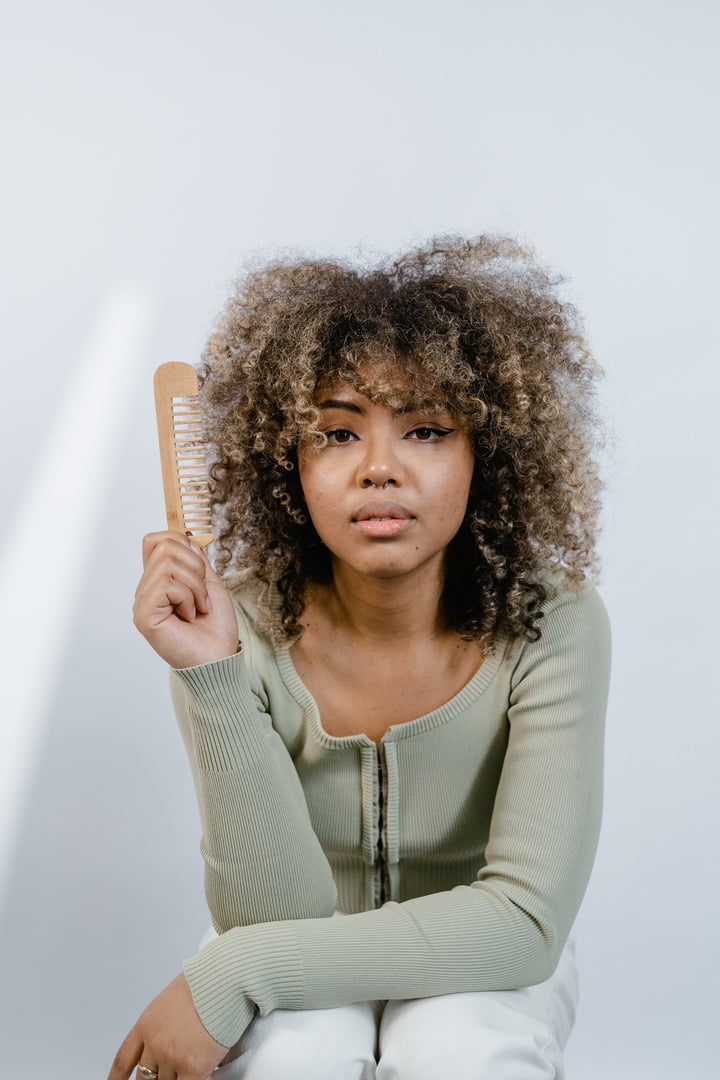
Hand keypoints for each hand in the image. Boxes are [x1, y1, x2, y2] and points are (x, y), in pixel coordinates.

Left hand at [108, 972, 229, 1079]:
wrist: (223, 979)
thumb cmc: (205, 982)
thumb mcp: (172, 1000)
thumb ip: (163, 1026)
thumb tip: (169, 1043)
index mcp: (146, 1024)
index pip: (123, 1060)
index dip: (117, 1078)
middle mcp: (154, 1043)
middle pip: (145, 1077)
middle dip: (153, 1079)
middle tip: (162, 1074)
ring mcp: (171, 1057)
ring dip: (178, 1076)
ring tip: (190, 1060)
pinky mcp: (193, 1067)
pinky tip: (194, 1075)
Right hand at [133, 532, 238, 668]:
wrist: (219, 658)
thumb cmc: (215, 628)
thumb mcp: (210, 584)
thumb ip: (196, 561)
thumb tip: (184, 538)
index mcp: (160, 581)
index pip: (155, 540)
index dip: (179, 542)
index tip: (199, 567)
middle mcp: (147, 590)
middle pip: (165, 546)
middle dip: (195, 567)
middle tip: (202, 596)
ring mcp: (143, 602)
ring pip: (168, 564)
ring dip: (195, 586)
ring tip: (198, 608)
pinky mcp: (144, 615)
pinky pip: (167, 585)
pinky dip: (188, 598)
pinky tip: (189, 616)